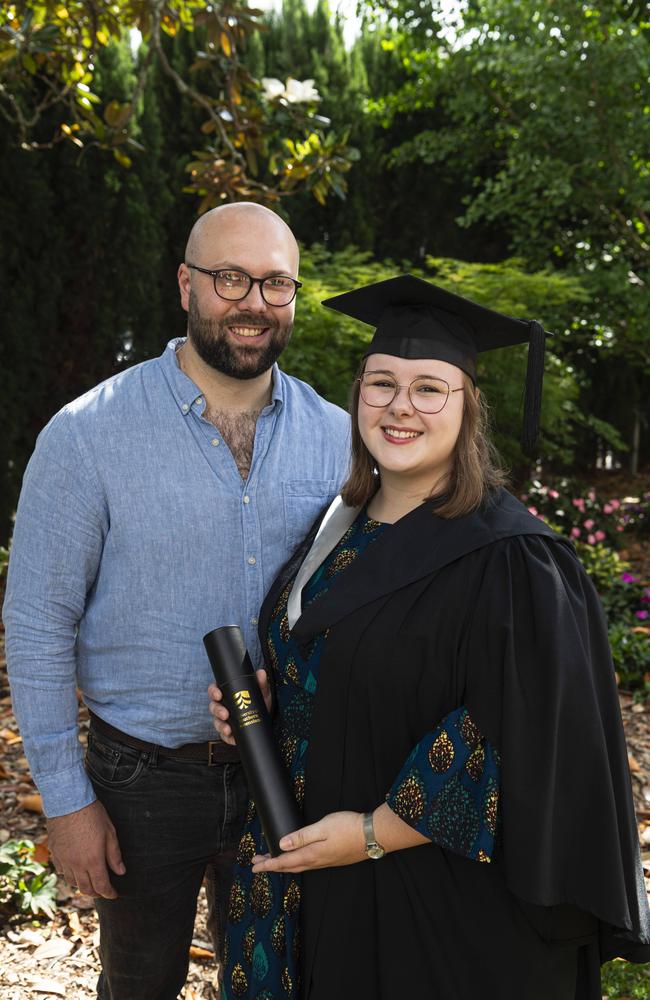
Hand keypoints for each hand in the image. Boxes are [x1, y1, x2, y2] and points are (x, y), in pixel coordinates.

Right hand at [47, 800, 124, 898]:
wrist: (69, 802)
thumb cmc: (92, 815)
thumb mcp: (110, 833)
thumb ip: (114, 855)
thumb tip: (121, 871)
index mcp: (93, 861)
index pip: (102, 886)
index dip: (109, 893)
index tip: (114, 894)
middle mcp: (77, 865)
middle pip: (86, 889)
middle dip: (97, 893)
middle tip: (104, 890)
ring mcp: (64, 860)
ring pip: (72, 882)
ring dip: (82, 885)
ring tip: (90, 881)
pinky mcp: (54, 854)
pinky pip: (61, 871)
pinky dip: (69, 875)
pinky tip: (74, 870)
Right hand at [208, 669, 270, 744]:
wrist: (268, 718)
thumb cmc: (260, 701)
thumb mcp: (262, 691)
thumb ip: (260, 682)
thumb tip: (261, 673)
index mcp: (227, 693)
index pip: (214, 689)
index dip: (213, 691)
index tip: (218, 695)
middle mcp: (223, 705)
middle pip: (213, 706)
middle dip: (217, 710)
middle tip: (225, 714)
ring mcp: (224, 719)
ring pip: (216, 722)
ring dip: (221, 725)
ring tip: (228, 729)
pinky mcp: (228, 732)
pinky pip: (224, 736)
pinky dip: (228, 737)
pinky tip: (233, 738)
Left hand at [251, 811, 366, 873]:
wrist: (373, 835)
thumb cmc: (348, 827)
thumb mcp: (322, 827)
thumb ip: (301, 836)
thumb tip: (281, 845)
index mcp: (311, 854)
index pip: (284, 862)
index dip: (268, 864)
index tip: (254, 866)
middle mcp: (317, 862)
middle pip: (289, 867)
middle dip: (272, 865)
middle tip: (256, 864)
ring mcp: (325, 862)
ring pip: (298, 867)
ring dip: (283, 865)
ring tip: (273, 861)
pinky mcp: (332, 860)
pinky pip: (308, 865)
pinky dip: (296, 864)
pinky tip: (297, 860)